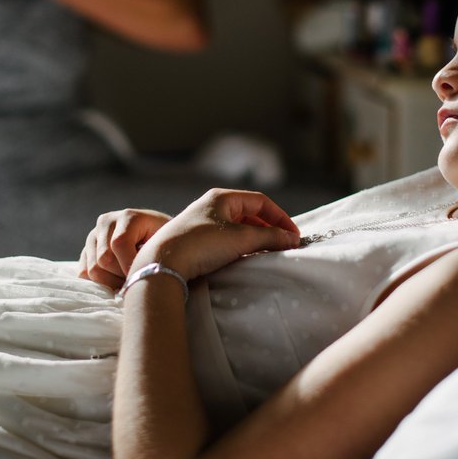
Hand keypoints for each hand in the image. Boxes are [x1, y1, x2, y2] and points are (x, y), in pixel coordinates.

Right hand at [79, 208, 172, 289]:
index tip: (143, 278)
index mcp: (128, 216)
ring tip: (128, 282)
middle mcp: (107, 221)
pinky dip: (99, 282)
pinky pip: (84, 272)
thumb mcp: (166, 242)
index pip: (119, 244)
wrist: (157, 238)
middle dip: (121, 277)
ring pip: (92, 269)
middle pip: (104, 259)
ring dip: (111, 282)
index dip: (129, 266)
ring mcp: (94, 235)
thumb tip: (139, 275)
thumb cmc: (166, 243)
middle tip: (136, 282)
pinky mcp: (86, 249)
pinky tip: (116, 281)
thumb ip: (154, 253)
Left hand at [131, 189, 300, 280]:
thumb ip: (270, 237)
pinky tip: (246, 256)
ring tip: (269, 251)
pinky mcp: (196, 240)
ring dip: (256, 238)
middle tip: (284, 244)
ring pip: (238, 227)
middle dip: (269, 228)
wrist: (163, 262)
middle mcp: (211, 205)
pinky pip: (226, 238)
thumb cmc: (201, 244)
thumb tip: (292, 240)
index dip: (280, 217)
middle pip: (249, 213)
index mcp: (222, 197)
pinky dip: (241, 245)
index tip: (293, 236)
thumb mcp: (241, 238)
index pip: (260, 201)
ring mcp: (203, 222)